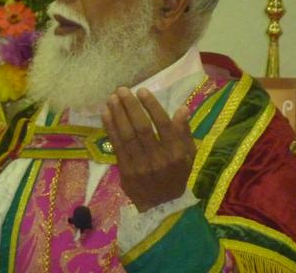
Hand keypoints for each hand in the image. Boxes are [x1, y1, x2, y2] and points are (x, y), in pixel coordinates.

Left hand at [102, 87, 195, 211]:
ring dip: (117, 114)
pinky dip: (110, 128)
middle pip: (141, 128)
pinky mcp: (126, 170)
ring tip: (112, 98)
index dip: (151, 106)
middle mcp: (158, 159)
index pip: (163, 125)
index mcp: (176, 153)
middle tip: (122, 90)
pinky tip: (106, 114)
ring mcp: (140, 165)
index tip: (142, 90)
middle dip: (130, 107)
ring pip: (126, 135)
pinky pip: (117, 145)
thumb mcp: (189, 156)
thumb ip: (185, 132)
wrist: (161, 206)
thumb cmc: (176, 175)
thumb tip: (182, 108)